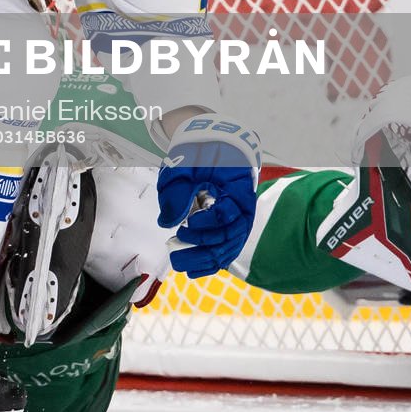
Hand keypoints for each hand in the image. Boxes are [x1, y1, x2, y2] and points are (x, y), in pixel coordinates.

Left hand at [156, 113, 261, 277]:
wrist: (209, 140)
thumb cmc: (198, 149)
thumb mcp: (185, 164)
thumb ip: (177, 192)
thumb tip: (168, 222)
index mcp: (237, 187)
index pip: (228, 215)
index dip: (209, 223)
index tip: (189, 222)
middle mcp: (243, 206)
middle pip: (229, 236)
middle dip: (202, 247)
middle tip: (175, 248)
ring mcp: (237, 217)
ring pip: (227, 246)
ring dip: (204, 259)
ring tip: (180, 264)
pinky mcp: (228, 223)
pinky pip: (224, 247)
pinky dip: (210, 261)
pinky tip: (194, 271)